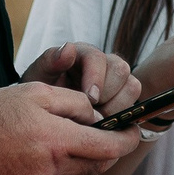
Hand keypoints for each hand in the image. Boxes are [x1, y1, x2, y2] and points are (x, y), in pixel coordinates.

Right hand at [0, 82, 138, 174]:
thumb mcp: (36, 92)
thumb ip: (74, 102)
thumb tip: (98, 116)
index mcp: (56, 140)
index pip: (109, 147)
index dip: (127, 139)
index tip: (132, 131)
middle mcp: (49, 169)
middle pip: (98, 167)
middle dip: (108, 152)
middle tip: (105, 136)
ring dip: (87, 168)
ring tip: (75, 148)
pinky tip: (43, 161)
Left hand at [21, 40, 138, 117]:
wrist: (45, 109)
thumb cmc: (41, 90)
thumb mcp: (38, 75)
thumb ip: (51, 61)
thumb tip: (68, 48)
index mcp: (84, 54)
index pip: (98, 58)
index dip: (97, 78)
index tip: (90, 99)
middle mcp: (104, 64)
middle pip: (121, 70)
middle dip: (108, 94)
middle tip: (93, 112)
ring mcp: (117, 81)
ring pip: (132, 87)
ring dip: (117, 106)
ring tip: (97, 120)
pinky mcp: (123, 98)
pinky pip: (134, 104)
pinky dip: (123, 117)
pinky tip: (106, 126)